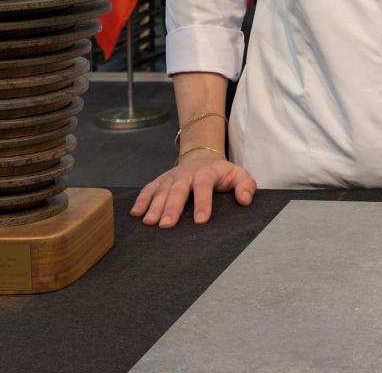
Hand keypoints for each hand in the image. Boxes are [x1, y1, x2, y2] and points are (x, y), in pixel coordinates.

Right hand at [131, 152, 256, 227]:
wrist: (202, 157)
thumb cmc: (221, 173)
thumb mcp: (238, 175)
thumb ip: (246, 186)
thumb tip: (244, 200)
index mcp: (206, 173)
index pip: (204, 187)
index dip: (203, 202)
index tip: (200, 220)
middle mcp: (186, 174)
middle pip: (178, 190)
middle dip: (171, 207)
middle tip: (166, 225)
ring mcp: (171, 177)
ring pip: (161, 190)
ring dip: (154, 206)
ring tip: (149, 222)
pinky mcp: (161, 180)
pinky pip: (149, 189)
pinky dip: (141, 200)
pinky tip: (136, 214)